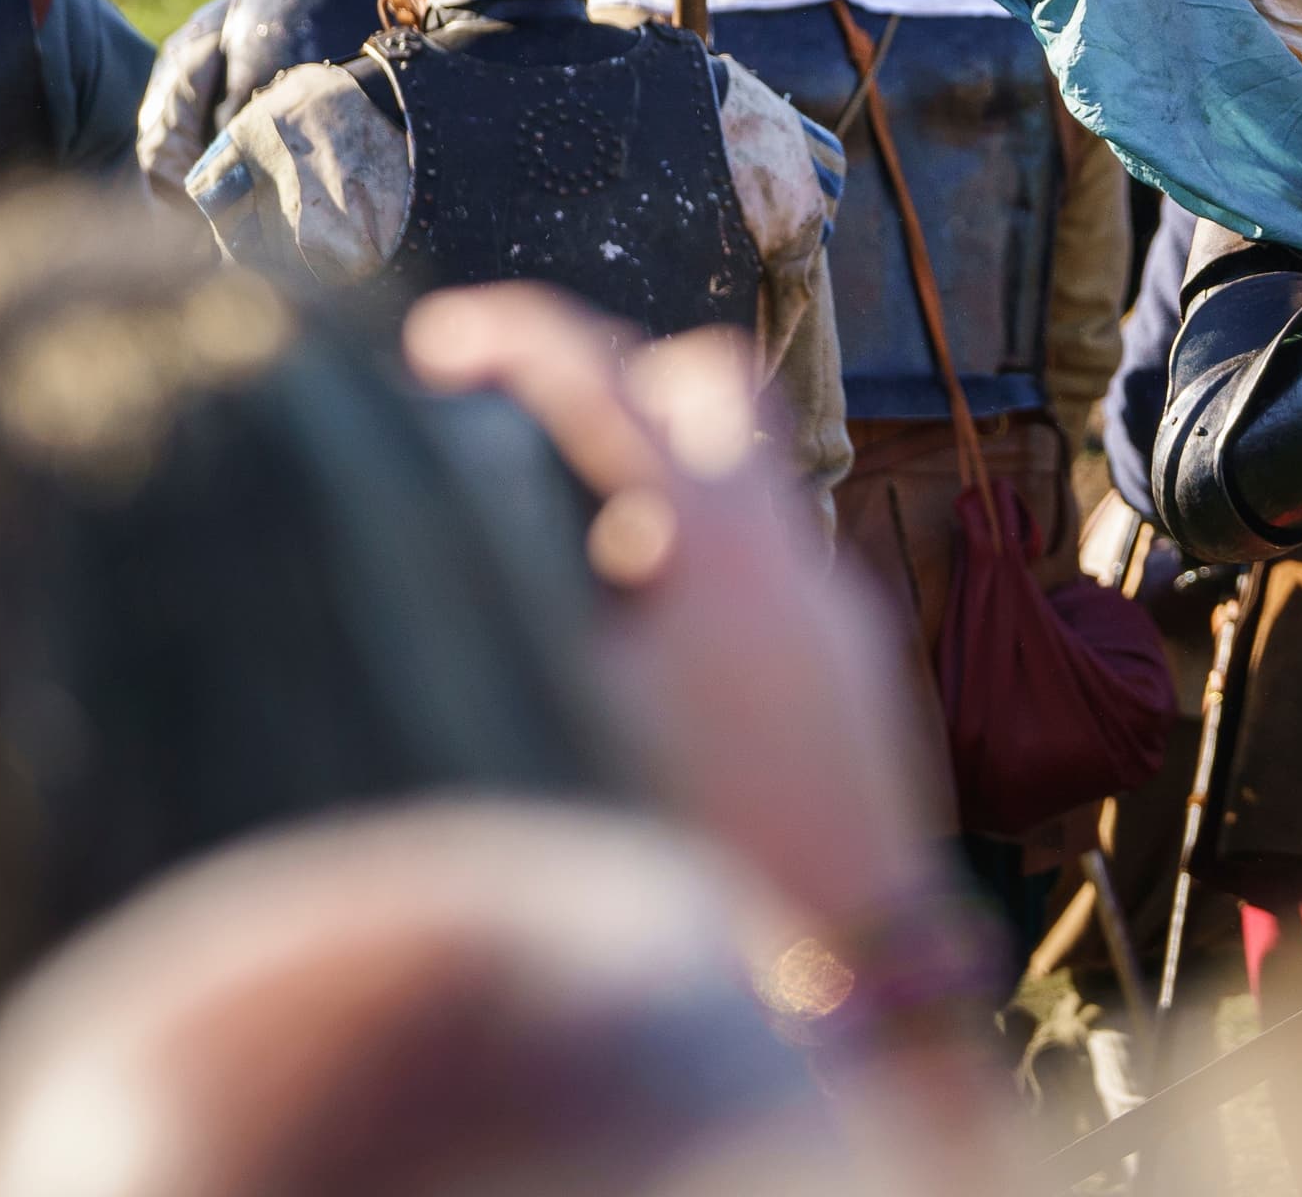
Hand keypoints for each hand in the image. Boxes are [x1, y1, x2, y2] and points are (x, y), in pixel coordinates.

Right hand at [403, 286, 950, 933]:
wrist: (853, 965)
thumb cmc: (696, 853)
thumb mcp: (569, 716)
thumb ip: (516, 597)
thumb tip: (444, 523)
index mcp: (713, 548)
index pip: (608, 381)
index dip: (520, 337)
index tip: (446, 339)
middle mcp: (790, 556)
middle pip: (708, 384)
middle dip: (617, 380)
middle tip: (523, 416)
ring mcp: (835, 607)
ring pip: (743, 481)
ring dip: (657, 484)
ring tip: (565, 551)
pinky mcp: (857, 662)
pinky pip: (769, 568)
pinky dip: (697, 568)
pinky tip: (635, 641)